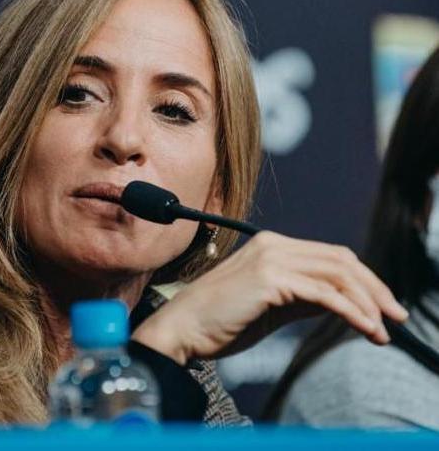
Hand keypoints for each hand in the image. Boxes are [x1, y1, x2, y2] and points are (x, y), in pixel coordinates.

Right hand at [131, 231, 408, 364]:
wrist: (181, 328)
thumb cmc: (218, 322)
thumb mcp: (269, 308)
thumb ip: (302, 299)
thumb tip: (339, 304)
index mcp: (270, 246)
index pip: (330, 256)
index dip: (362, 280)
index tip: (380, 307)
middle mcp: (273, 245)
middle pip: (341, 260)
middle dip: (374, 289)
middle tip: (395, 317)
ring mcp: (270, 258)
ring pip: (337, 274)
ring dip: (367, 302)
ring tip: (382, 330)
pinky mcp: (269, 279)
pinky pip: (324, 294)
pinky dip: (350, 311)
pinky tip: (364, 327)